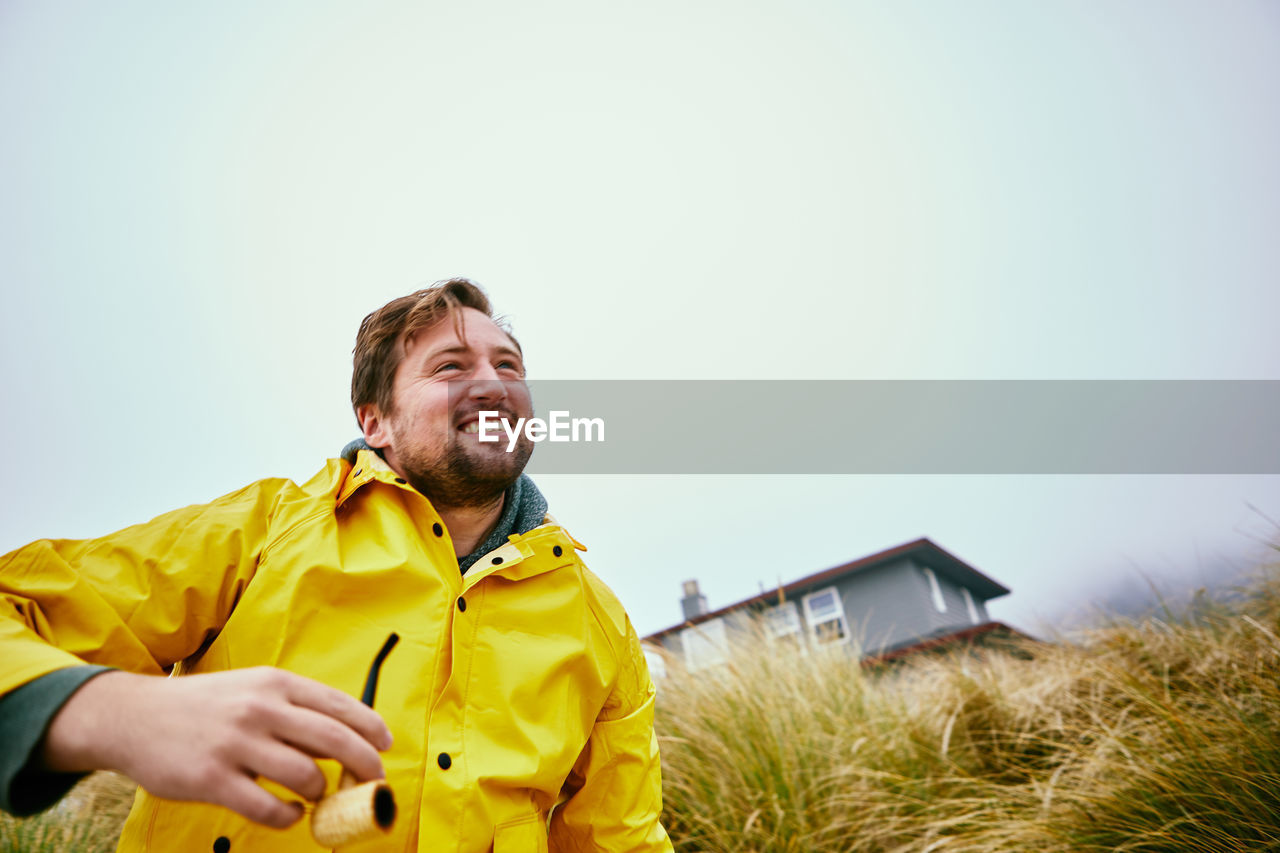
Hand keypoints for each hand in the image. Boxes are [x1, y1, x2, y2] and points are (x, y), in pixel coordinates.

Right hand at [41, 667, 392, 827]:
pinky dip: (288, 816)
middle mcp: (260, 709)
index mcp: (275, 684)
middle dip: (363, 765)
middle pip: (333, 740)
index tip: (385, 745)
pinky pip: (267, 807)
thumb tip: (346, 736)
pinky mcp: (211, 779)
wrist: (134, 717)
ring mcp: (235, 744)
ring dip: (321, 793)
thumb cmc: (206, 706)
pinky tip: (289, 813)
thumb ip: (294, 708)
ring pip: (305, 776)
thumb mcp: (253, 689)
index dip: (370, 728)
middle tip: (372, 782)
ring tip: (316, 796)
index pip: (339, 705)